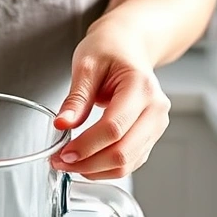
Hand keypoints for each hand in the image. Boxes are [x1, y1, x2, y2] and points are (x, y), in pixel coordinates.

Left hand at [51, 21, 170, 180]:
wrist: (129, 46)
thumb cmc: (110, 51)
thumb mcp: (86, 66)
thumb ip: (76, 98)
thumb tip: (62, 125)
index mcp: (141, 88)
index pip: (114, 128)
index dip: (86, 147)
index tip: (62, 154)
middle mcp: (155, 109)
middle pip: (123, 152)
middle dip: (87, 164)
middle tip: (59, 162)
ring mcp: (156, 125)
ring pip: (127, 163)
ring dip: (94, 170)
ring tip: (68, 164)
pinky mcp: (149, 136)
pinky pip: (129, 163)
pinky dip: (105, 169)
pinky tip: (84, 163)